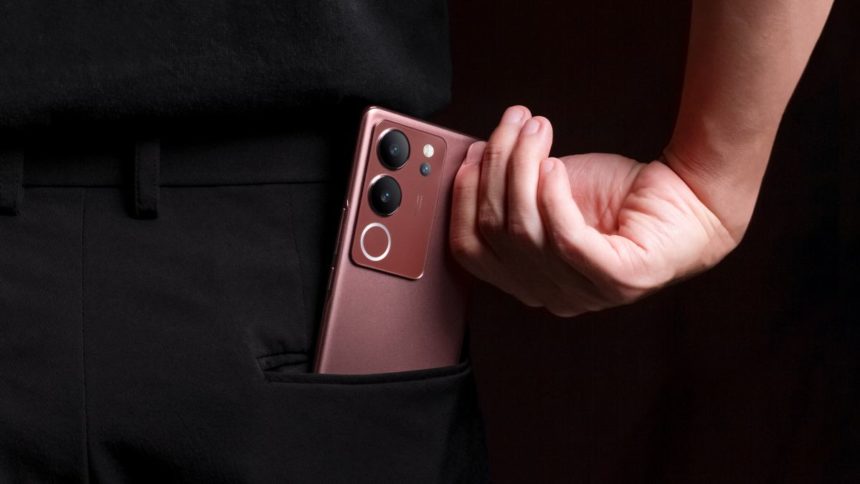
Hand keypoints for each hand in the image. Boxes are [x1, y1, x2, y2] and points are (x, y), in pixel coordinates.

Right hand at [449, 106, 738, 316]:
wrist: (691, 196)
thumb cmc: (621, 196)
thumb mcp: (550, 191)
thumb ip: (513, 188)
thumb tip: (476, 158)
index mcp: (528, 280)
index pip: (470, 251)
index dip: (462, 200)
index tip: (472, 155)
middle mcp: (552, 295)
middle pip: (494, 233)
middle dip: (496, 169)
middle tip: (513, 125)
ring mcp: (586, 293)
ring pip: (524, 231)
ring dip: (523, 168)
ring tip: (537, 131)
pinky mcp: (618, 279)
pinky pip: (565, 237)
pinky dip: (553, 196)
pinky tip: (556, 166)